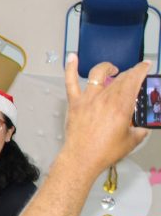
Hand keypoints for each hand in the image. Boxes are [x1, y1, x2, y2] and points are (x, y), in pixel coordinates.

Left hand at [62, 56, 151, 173]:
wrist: (82, 158)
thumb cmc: (104, 151)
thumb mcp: (132, 140)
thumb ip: (140, 129)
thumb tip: (143, 126)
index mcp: (121, 106)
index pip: (133, 80)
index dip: (141, 70)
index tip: (145, 65)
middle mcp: (105, 98)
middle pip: (120, 77)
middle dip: (129, 73)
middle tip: (134, 75)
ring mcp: (88, 99)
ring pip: (98, 74)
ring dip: (107, 67)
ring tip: (113, 69)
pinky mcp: (75, 103)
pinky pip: (70, 81)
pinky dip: (70, 68)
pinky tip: (72, 57)